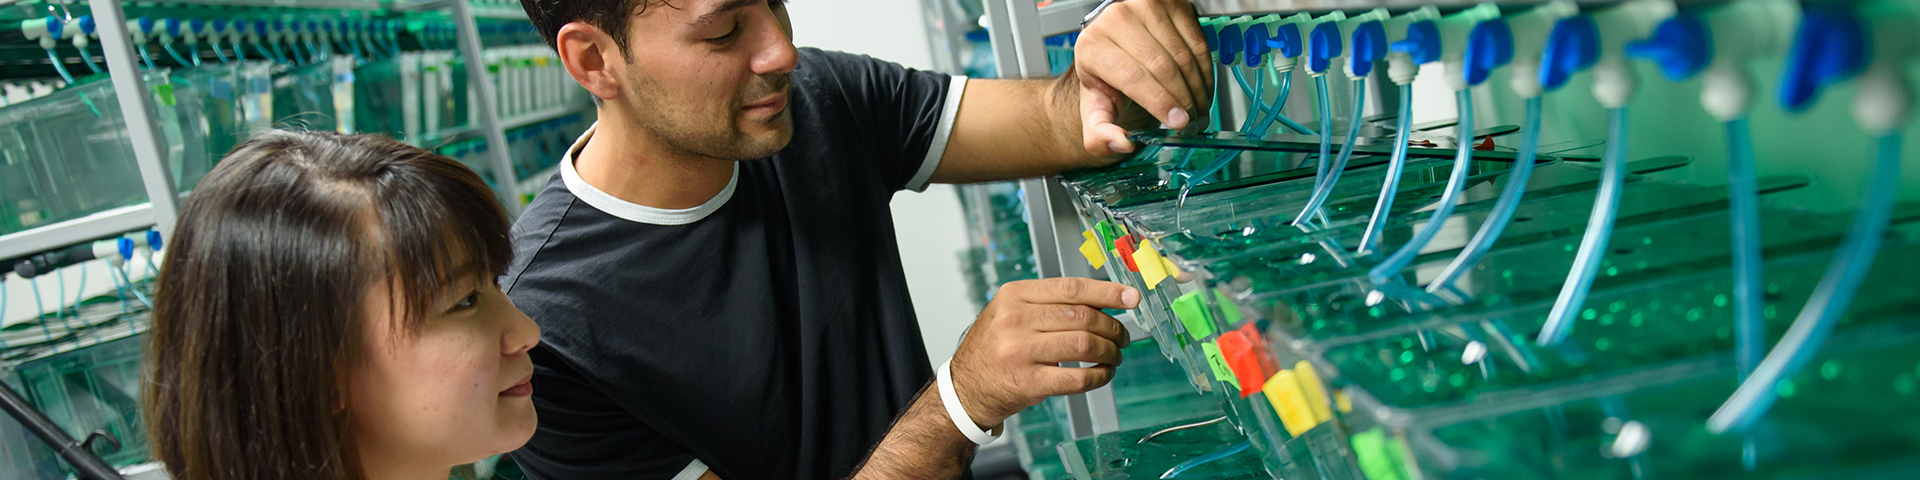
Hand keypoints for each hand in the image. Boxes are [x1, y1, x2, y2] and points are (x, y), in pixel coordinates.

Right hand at [948, 278, 1139, 427]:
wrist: (965, 388)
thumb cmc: (994, 348)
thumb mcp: (1010, 312)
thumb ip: (1049, 304)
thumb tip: (1102, 304)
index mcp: (1014, 295)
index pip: (1071, 288)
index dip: (1107, 293)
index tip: (1130, 298)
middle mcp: (1014, 319)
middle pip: (1083, 317)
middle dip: (1113, 327)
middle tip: (1123, 336)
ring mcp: (1020, 351)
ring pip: (1085, 345)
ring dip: (1109, 352)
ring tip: (1114, 355)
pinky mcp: (1028, 382)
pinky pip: (1078, 378)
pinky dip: (1099, 376)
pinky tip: (1103, 374)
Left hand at [1073, 0, 1213, 155]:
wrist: (1113, 46)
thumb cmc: (1105, 77)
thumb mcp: (1095, 108)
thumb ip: (1099, 134)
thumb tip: (1120, 143)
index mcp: (1092, 45)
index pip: (1132, 76)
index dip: (1159, 102)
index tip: (1178, 122)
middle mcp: (1116, 19)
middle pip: (1162, 66)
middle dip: (1183, 100)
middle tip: (1192, 122)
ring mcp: (1145, 6)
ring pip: (1183, 55)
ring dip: (1197, 88)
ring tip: (1198, 110)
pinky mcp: (1171, 3)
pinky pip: (1198, 42)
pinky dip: (1205, 71)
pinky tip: (1202, 88)